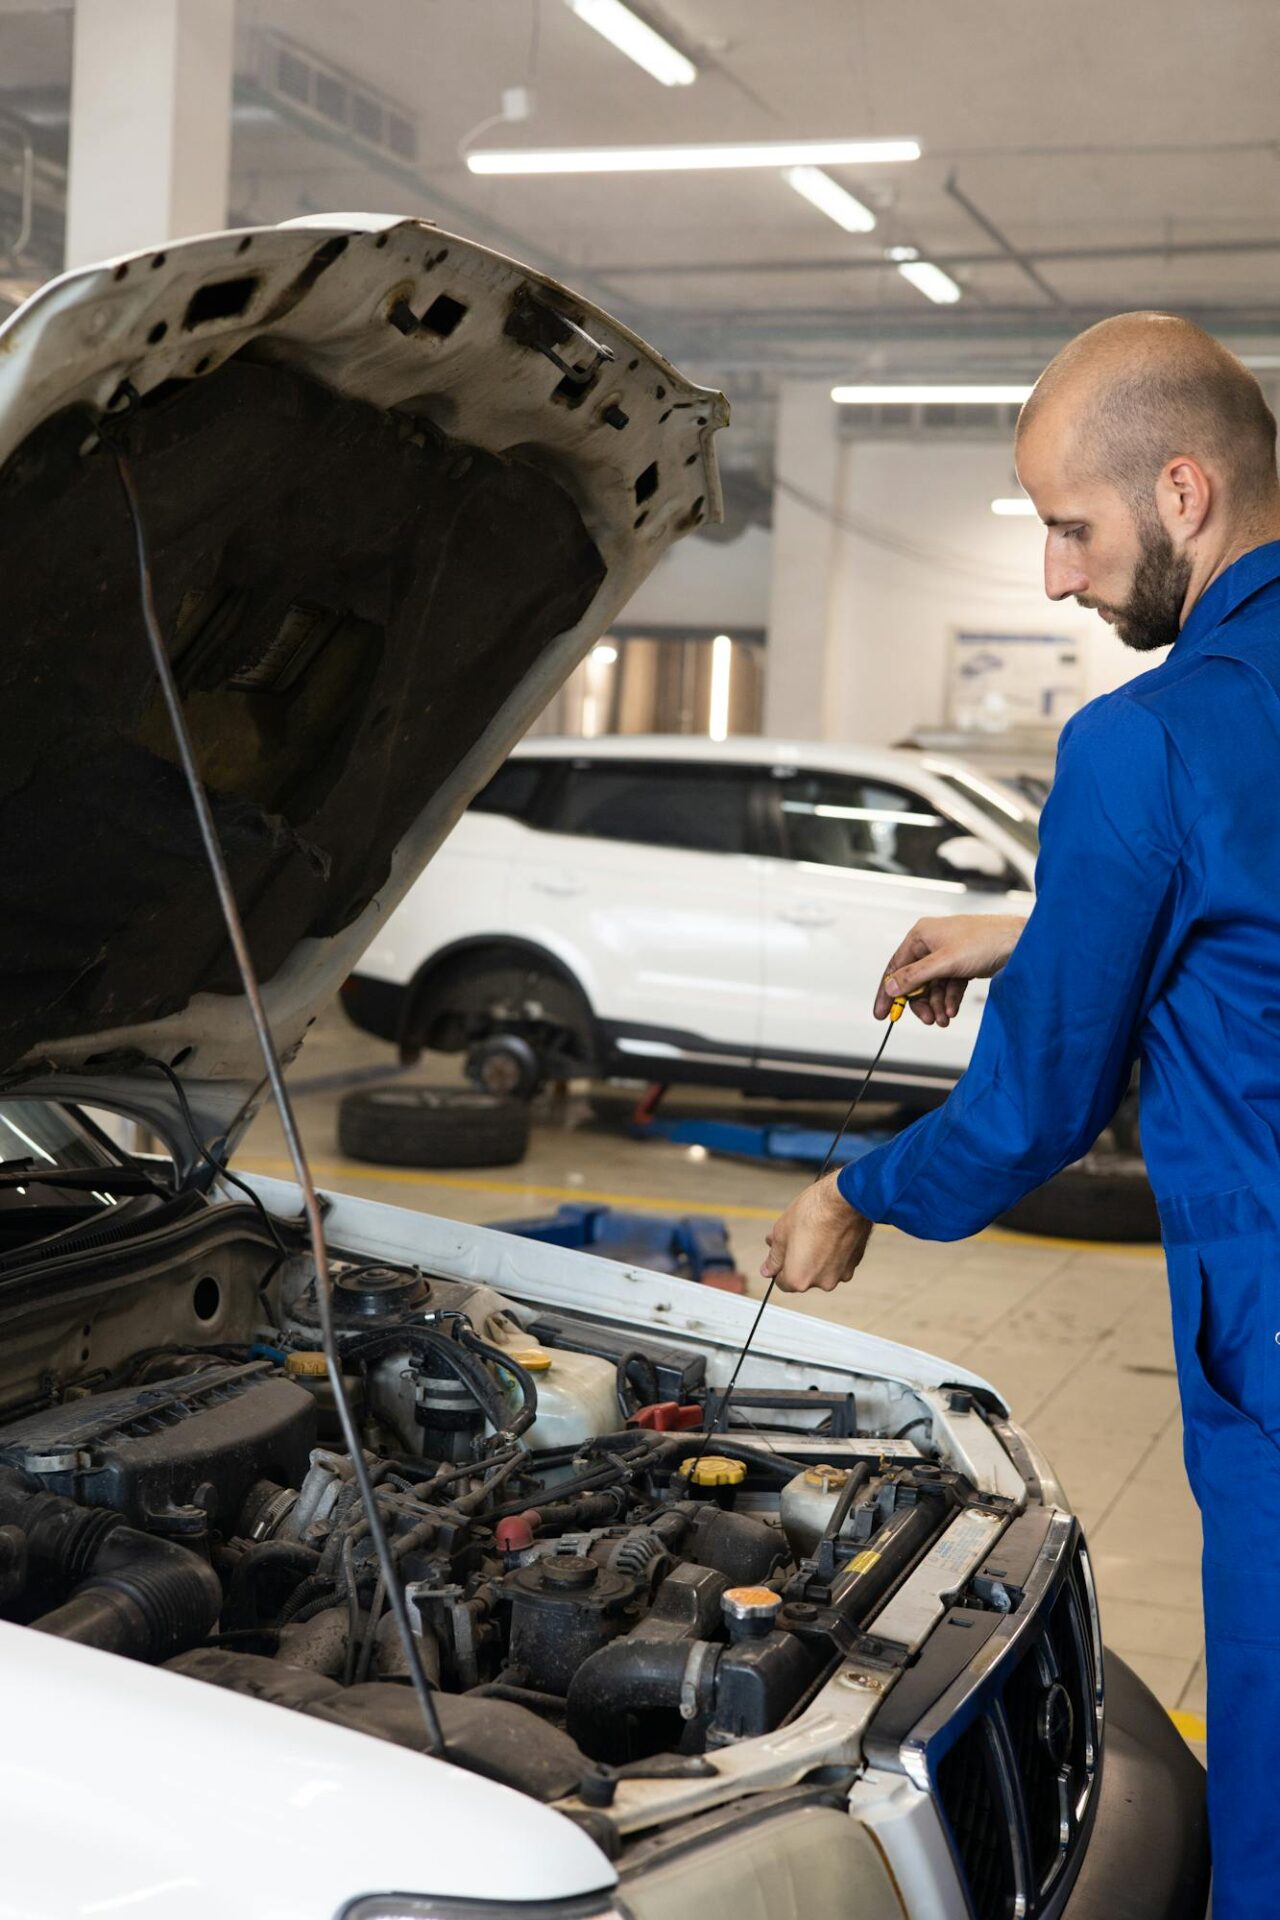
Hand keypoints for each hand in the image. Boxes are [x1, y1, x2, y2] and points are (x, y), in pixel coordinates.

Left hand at [762, 1173, 872, 1292]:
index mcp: (799, 1279)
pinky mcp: (855, 1262)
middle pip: (804, 1277)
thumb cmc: (813, 1213)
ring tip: (815, 1232)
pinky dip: (833, 1252)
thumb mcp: (781, 1233)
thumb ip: (774, 1257)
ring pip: (823, 1269)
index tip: (781, 1254)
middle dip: (798, 1260)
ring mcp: (841, 1274)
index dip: (779, 1266)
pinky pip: (838, 1262)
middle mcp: (822, 1283)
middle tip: (797, 1238)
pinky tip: (829, 1233)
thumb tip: (768, 1270)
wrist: (846, 1199)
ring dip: (817, 1257)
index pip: (782, 1283)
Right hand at [873, 913, 1026, 1027]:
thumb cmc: (985, 941)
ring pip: (932, 986)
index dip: (888, 991)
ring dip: (936, 1004)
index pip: (896, 966)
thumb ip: (914, 976)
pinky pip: (948, 986)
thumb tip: (890, 987)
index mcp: (922, 935)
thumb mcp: (944, 962)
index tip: (883, 1013)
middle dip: (920, 1002)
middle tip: (927, 1020)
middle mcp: (932, 943)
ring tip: (943, 1019)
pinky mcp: (962, 964)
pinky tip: (952, 1010)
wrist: (1020, 943)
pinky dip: (949, 1000)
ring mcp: (947, 954)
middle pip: (915, 980)